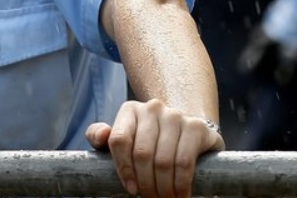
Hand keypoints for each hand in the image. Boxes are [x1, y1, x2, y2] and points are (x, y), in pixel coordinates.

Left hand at [86, 99, 222, 197]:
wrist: (186, 133)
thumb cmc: (148, 139)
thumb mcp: (123, 136)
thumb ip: (100, 136)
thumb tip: (101, 136)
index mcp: (130, 110)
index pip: (119, 140)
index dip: (123, 169)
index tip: (131, 189)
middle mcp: (153, 108)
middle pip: (142, 154)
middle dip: (145, 183)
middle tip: (149, 197)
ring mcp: (176, 116)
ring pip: (163, 161)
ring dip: (163, 188)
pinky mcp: (196, 127)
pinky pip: (184, 162)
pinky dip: (181, 184)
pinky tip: (180, 195)